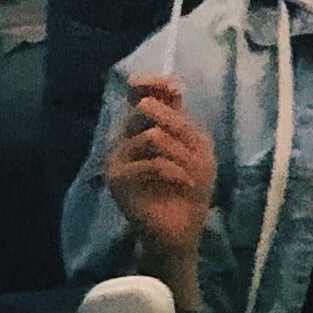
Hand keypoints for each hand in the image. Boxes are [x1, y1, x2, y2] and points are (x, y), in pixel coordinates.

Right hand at [103, 80, 214, 266]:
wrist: (181, 228)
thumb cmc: (190, 187)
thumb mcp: (197, 148)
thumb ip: (182, 120)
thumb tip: (170, 89)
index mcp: (145, 128)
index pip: (141, 94)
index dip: (153, 83)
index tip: (173, 88)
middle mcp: (127, 138)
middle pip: (147, 109)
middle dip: (179, 127)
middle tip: (194, 151)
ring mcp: (117, 157)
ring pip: (152, 136)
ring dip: (181, 155)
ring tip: (190, 173)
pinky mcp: (116, 178)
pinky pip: (151, 162)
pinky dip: (175, 172)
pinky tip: (184, 182)